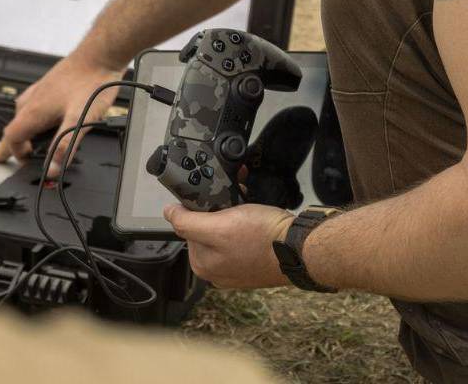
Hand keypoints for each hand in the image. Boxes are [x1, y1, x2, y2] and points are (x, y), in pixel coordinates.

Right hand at [0, 53, 123, 175]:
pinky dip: (33, 114)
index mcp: (34, 111)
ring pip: (23, 112)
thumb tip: (53, 169)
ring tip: (28, 138)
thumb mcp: (79, 121)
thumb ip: (65, 146)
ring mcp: (41, 89)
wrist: (100, 55)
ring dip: (22, 128)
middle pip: (14, 125)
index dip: (14, 153)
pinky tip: (47, 113)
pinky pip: (34, 102)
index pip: (11, 137)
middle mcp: (33, 99)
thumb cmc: (91, 82)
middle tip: (9, 154)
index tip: (22, 163)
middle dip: (13, 143)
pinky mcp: (51, 82)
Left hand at [164, 203, 293, 289]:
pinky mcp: (252, 261)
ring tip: (249, 206)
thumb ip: (188, 222)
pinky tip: (257, 216)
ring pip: (226, 229)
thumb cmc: (263, 239)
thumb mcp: (219, 226)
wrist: (299, 249)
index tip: (218, 198)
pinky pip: (242, 236)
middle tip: (237, 200)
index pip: (189, 226)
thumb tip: (168, 213)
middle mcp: (216, 270)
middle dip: (221, 209)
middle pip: (207, 227)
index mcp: (202, 264)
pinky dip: (247, 222)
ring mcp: (235, 267)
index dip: (202, 207)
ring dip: (235, 212)